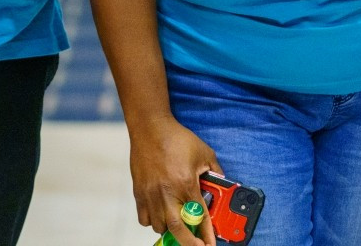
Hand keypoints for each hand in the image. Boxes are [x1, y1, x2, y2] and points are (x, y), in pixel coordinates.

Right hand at [129, 116, 218, 245]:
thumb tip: (222, 184)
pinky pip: (144, 219)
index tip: (210, 245)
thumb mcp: (204, 152)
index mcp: (186, 183)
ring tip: (178, 224)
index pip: (199, 216)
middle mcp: (167, 192)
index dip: (206, 234)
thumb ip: (215, 171)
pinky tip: (161, 214)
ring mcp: (150, 194)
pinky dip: (152, 221)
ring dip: (170, 230)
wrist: (150, 127)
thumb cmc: (177, 138)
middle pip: (177, 229)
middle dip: (189, 243)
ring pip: (159, 226)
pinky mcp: (139, 192)